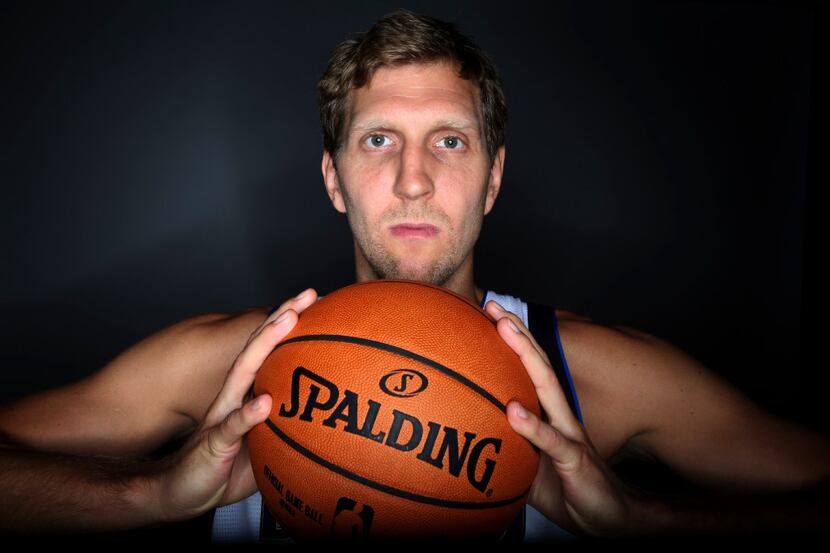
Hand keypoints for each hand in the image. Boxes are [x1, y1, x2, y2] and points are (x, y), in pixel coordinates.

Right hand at [153, 288, 317, 522]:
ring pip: (244, 374)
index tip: (313, 301)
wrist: (179, 493)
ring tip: (286, 321)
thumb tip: (323, 422)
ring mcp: (221, 416)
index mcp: (245, 395)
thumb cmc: (223, 467)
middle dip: (280, 319)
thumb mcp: (261, 444)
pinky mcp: (214, 443)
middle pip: (257, 349)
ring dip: (265, 346)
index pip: (267, 352)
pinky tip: (264, 402)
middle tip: (305, 295)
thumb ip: (283, 428)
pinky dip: (248, 414)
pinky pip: (232, 427)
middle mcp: (232, 397)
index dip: (287, 326)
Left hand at [485, 300, 638, 537]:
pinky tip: (513, 411)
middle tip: (493, 306)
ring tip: (505, 330)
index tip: (486, 314)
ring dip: (526, 357)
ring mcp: (570, 435)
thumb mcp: (529, 465)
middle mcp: (561, 416)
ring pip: (548, 389)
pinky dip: (533, 425)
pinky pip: (553, 442)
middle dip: (517, 333)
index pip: (530, 370)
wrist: (612, 519)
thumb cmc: (568, 489)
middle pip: (539, 366)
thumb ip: (507, 446)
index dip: (512, 342)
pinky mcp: (576, 461)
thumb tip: (468, 438)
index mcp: (551, 415)